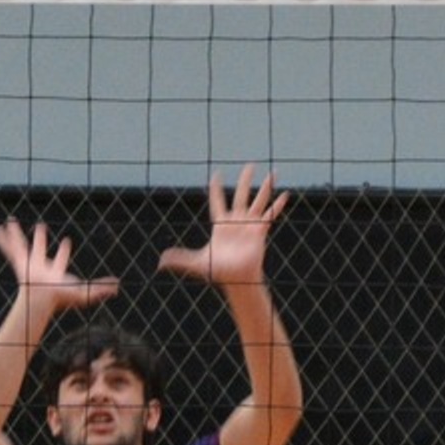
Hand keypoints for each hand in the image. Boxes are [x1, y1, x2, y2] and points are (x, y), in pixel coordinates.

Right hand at [0, 218, 116, 317]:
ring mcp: (28, 263)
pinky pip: (10, 249)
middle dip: (40, 239)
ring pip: (22, 246)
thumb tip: (118, 287)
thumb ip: (101, 289)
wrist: (42, 299)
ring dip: (16, 234)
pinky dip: (4, 241)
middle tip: (41, 227)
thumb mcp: (86, 293)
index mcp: (54, 271)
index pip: (60, 259)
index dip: (63, 251)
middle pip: (39, 249)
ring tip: (10, 223)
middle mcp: (40, 266)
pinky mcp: (19, 262)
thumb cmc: (62, 299)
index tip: (66, 241)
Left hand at [153, 167, 288, 290]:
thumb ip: (179, 260)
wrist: (238, 280)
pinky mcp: (261, 231)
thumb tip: (159, 263)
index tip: (216, 174)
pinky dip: (278, 205)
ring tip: (273, 173)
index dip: (216, 188)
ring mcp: (250, 224)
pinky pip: (271, 214)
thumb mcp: (197, 263)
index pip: (217, 201)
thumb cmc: (219, 272)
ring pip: (259, 200)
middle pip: (242, 194)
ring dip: (266, 187)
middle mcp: (237, 220)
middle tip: (250, 165)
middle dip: (246, 180)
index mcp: (221, 224)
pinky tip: (285, 194)